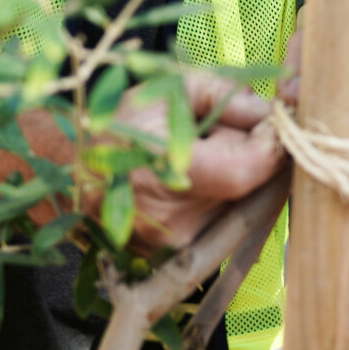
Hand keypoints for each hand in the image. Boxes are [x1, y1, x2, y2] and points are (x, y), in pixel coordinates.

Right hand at [123, 74, 283, 251]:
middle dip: (254, 159)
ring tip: (203, 160)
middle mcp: (170, 218)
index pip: (247, 171)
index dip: (270, 146)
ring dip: (239, 182)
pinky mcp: (177, 260)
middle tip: (228, 136)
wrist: (74, 171)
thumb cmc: (124, 124)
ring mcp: (174, 245)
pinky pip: (224, 226)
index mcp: (163, 169)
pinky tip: (197, 184)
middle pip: (251, 190)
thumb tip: (274, 112)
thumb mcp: (173, 90)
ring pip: (242, 209)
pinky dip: (223, 202)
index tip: (271, 124)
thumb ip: (228, 96)